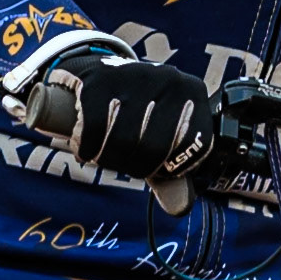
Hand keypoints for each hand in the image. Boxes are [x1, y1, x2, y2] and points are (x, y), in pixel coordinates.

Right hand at [43, 52, 214, 179]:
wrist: (102, 71)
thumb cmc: (139, 111)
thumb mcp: (162, 135)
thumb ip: (172, 174)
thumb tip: (180, 208)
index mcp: (193, 93)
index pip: (190, 148)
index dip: (168, 169)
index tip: (152, 168)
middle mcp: (169, 79)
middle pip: (153, 148)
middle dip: (134, 167)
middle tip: (123, 164)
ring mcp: (135, 75)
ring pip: (123, 140)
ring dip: (108, 160)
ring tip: (105, 157)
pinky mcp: (100, 80)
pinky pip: (94, 129)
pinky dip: (88, 149)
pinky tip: (87, 150)